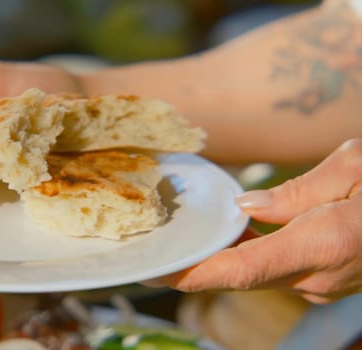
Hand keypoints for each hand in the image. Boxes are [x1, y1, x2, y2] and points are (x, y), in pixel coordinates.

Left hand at [144, 138, 361, 303]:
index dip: (195, 275)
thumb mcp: (356, 166)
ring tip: (179, 243)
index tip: (156, 274)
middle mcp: (320, 275)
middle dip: (196, 267)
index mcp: (325, 244)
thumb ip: (297, 192)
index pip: (243, 269)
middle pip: (242, 275)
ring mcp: (325, 282)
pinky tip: (226, 238)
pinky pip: (275, 269)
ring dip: (219, 260)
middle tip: (151, 255)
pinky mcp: (327, 277)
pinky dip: (246, 256)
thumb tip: (247, 209)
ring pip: (257, 273)